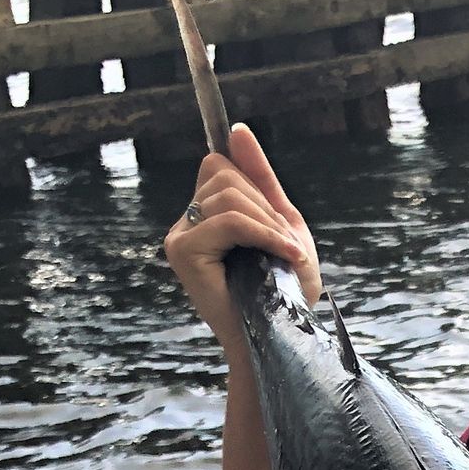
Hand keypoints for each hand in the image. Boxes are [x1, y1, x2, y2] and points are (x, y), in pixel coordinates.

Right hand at [164, 122, 322, 350]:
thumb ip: (259, 178)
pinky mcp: (183, 252)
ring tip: (287, 256)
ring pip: (227, 195)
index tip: (280, 229)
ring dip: (269, 223)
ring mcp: (179, 237)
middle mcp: (185, 223)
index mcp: (204, 216)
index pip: (219, 165)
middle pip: (223, 175)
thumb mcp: (280, 224)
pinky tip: (284, 255)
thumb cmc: (284, 292)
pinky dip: (265, 234)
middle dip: (267, 208)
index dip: (255, 186)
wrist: (283, 339)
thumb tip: (236, 130)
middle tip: (288, 248)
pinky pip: (229, 220)